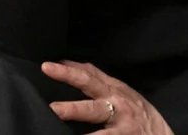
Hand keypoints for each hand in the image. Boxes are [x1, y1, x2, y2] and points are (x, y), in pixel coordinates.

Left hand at [43, 60, 173, 134]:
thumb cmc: (138, 113)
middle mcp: (117, 101)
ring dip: (75, 110)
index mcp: (115, 89)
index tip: (48, 66)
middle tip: (49, 83)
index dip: (70, 69)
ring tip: (56, 112)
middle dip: (70, 83)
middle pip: (90, 88)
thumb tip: (69, 65)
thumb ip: (99, 82)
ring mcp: (121, 121)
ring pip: (95, 113)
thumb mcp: (122, 93)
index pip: (91, 74)